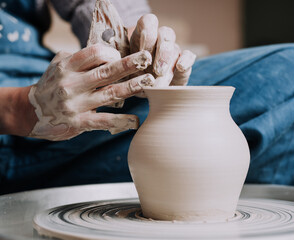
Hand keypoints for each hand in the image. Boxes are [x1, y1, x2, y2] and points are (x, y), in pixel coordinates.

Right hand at [28, 44, 153, 140]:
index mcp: (67, 66)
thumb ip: (80, 58)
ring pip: (110, 93)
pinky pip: (104, 121)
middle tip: (147, 58)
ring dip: (132, 87)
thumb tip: (107, 52)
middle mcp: (71, 83)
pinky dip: (122, 121)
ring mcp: (76, 104)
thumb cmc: (51, 85)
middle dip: (129, 64)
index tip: (123, 56)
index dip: (112, 53)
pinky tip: (136, 121)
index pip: (94, 53)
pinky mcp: (79, 122)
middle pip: (106, 71)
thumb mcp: (59, 66)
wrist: (30, 112)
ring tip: (148, 82)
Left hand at [130, 14, 195, 86]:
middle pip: (165, 34)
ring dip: (168, 62)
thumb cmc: (131, 74)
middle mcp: (159, 39)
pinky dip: (186, 60)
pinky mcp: (183, 61)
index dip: (148, 34)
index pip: (149, 22)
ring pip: (174, 47)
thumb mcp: (125, 67)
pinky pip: (188, 55)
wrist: (144, 87)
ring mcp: (172, 49)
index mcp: (143, 35)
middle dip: (161, 53)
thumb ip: (125, 62)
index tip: (143, 52)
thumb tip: (127, 62)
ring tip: (161, 76)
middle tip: (156, 70)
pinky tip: (180, 67)